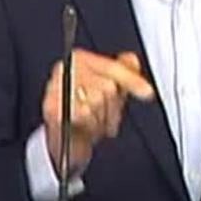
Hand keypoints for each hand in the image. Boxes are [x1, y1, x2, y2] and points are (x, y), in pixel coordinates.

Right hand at [41, 48, 154, 177]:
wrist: (62, 141)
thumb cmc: (84, 114)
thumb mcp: (108, 92)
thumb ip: (122, 72)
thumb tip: (131, 60)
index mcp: (80, 60)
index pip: (111, 67)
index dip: (132, 81)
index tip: (148, 93)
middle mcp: (66, 69)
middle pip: (107, 86)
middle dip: (112, 108)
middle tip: (104, 117)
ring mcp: (56, 88)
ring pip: (96, 101)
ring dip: (101, 120)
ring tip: (94, 124)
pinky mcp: (52, 107)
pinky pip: (83, 115)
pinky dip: (89, 126)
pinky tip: (85, 128)